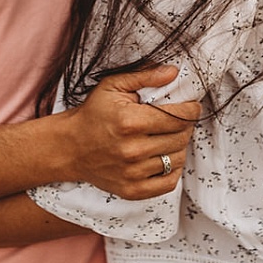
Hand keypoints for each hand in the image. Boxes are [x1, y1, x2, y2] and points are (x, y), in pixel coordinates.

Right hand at [62, 65, 198, 200]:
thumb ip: (144, 76)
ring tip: (167, 136)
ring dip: (178, 146)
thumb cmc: (93, 114)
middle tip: (177, 119)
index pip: (179, 117)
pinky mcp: (133, 190)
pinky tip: (163, 156)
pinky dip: (173, 169)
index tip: (191, 106)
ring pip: (178, 159)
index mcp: (130, 121)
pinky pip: (170, 182)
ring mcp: (133, 173)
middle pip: (181, 137)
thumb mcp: (113, 86)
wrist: (70, 147)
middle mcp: (133, 150)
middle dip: (185, 126)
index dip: (191, 110)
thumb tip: (173, 72)